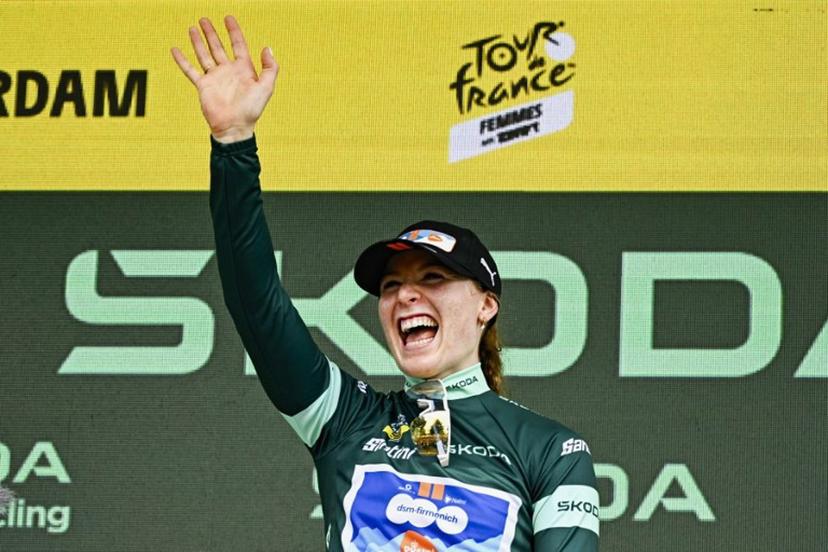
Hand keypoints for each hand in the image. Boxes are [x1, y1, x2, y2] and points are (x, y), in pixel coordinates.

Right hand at [171, 15, 278, 142]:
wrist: (234, 127)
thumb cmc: (251, 110)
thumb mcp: (266, 87)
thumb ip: (270, 68)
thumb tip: (267, 48)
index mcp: (243, 69)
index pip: (238, 45)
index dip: (234, 31)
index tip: (228, 18)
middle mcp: (228, 71)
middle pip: (218, 47)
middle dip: (212, 33)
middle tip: (204, 19)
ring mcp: (214, 78)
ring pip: (204, 55)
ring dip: (198, 42)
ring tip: (193, 28)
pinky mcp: (203, 86)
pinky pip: (190, 70)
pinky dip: (182, 60)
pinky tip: (176, 50)